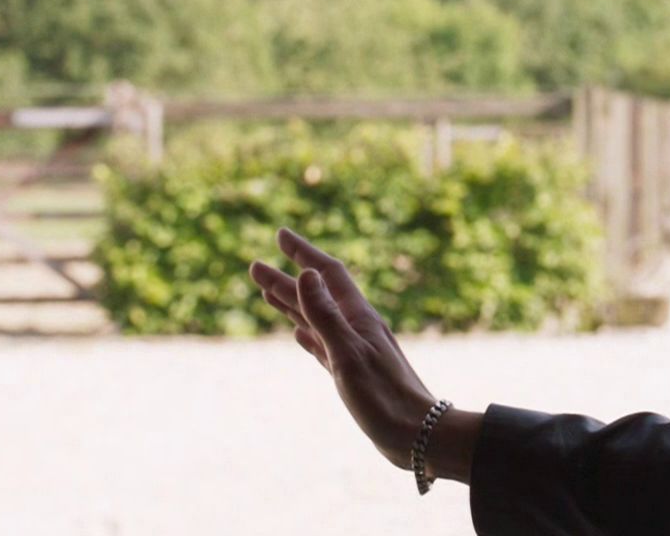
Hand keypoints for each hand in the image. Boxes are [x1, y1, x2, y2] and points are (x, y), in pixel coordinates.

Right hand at [250, 226, 442, 471]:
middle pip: (315, 295)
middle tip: (254, 265)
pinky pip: (321, 345)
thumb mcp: (348, 354)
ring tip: (265, 291)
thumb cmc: (384, 397)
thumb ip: (325, 315)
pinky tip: (296, 332)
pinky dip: (306, 334)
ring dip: (290, 303)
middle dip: (285, 278)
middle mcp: (355, 328)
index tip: (280, 234)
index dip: (304, 252)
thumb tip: (306, 273)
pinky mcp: (349, 372)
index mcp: (358, 317)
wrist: (416, 434)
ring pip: (314, 318)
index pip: (327, 273)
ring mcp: (352, 350)